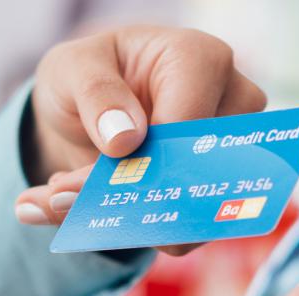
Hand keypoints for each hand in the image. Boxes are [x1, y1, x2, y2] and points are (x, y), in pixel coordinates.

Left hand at [14, 26, 266, 251]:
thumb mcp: (70, 69)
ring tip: (70, 207)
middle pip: (201, 171)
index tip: (86, 182)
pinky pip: (188, 227)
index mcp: (200, 60)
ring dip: (134, 221)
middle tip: (66, 204)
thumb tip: (124, 140)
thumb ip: (94, 94)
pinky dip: (137, 231)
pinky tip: (93, 215)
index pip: (186, 126)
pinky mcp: (217, 188)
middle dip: (136, 199)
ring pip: (199, 209)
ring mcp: (232, 150)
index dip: (142, 162)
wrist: (89, 105)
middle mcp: (232, 103)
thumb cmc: (88, 73)